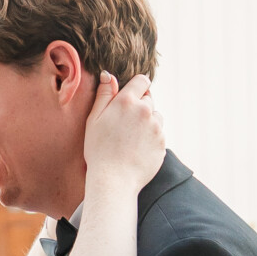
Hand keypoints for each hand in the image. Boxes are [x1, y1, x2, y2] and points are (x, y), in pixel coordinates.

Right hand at [83, 72, 164, 190]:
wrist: (113, 180)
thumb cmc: (98, 149)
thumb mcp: (94, 119)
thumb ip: (104, 95)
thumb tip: (109, 76)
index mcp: (127, 101)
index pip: (142, 81)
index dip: (136, 86)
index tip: (131, 96)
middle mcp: (145, 111)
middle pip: (149, 98)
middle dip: (139, 105)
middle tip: (125, 123)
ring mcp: (156, 127)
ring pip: (155, 116)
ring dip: (147, 121)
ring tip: (131, 137)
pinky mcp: (162, 143)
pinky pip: (159, 134)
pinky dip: (151, 137)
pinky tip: (137, 148)